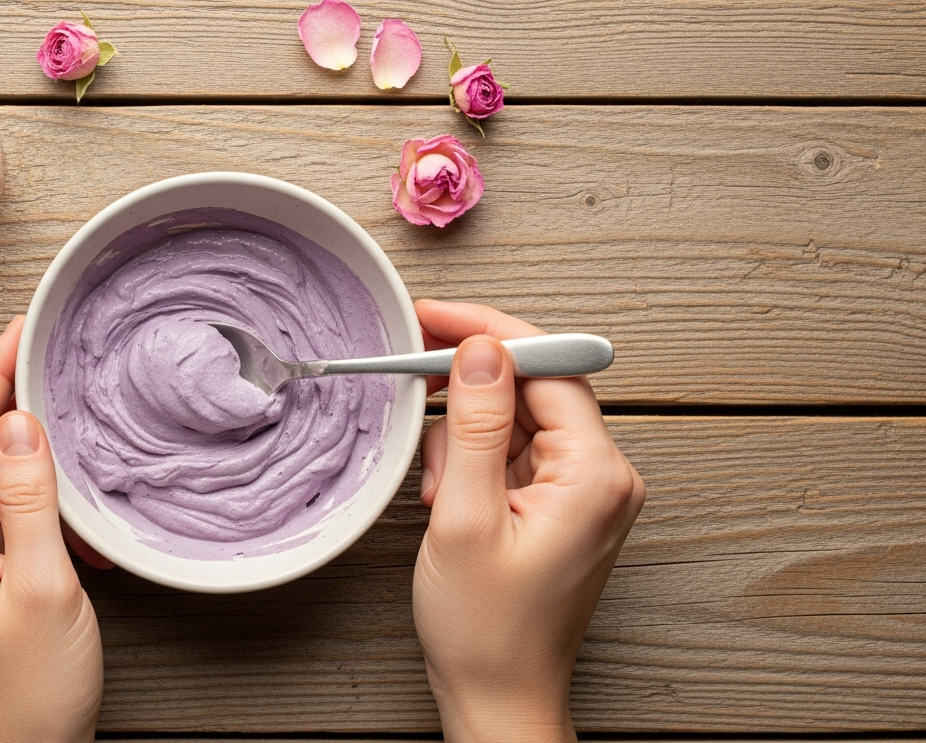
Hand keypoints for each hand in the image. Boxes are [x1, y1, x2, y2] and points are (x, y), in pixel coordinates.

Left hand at [0, 316, 103, 742]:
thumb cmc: (31, 689)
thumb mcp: (44, 584)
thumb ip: (30, 498)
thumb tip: (22, 422)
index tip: (22, 328)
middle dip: (13, 401)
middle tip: (50, 353)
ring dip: (33, 456)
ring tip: (72, 418)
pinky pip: (0, 519)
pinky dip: (38, 504)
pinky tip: (75, 509)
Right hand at [411, 301, 644, 742]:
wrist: (498, 697)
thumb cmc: (487, 630)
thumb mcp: (465, 517)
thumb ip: (476, 426)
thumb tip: (483, 350)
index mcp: (596, 474)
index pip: (549, 366)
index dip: (488, 332)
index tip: (432, 317)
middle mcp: (603, 476)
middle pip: (534, 387)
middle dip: (469, 386)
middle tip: (411, 371)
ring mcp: (584, 492)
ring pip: (517, 419)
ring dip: (465, 437)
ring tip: (438, 490)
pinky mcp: (560, 506)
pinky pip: (513, 453)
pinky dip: (473, 462)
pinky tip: (448, 498)